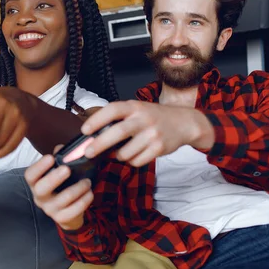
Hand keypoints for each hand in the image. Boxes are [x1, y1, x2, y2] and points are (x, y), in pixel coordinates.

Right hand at [24, 154, 93, 230]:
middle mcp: (40, 197)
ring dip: (78, 188)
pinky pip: (74, 210)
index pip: (30, 175)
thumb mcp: (58, 172)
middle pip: (41, 189)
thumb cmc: (62, 187)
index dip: (39, 166)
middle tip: (67, 169)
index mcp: (36, 183)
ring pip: (63, 199)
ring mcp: (50, 209)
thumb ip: (60, 158)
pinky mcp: (61, 218)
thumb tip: (62, 147)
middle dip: (54, 178)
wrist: (68, 212)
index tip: (50, 158)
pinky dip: (85, 200)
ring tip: (87, 182)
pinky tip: (89, 193)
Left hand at [81, 101, 214, 166]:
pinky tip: (135, 154)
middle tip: (88, 152)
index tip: (84, 130)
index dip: (97, 119)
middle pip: (118, 132)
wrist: (184, 122)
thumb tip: (92, 136)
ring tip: (121, 152)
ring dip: (118, 156)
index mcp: (135, 106)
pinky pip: (137, 161)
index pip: (113, 110)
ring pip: (126, 152)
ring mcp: (153, 134)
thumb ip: (119, 119)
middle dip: (99, 144)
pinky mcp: (160, 148)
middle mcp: (144, 118)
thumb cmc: (153, 117)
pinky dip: (131, 161)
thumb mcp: (137, 109)